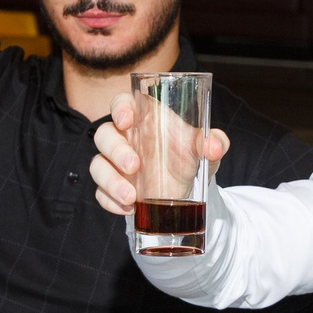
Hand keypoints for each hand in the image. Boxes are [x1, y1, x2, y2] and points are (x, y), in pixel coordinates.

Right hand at [91, 92, 229, 217]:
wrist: (188, 189)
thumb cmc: (189, 157)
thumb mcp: (205, 149)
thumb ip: (214, 142)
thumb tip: (214, 146)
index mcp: (143, 119)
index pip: (122, 103)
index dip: (119, 108)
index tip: (126, 121)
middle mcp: (124, 139)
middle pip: (104, 135)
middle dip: (115, 150)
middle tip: (135, 166)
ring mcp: (115, 165)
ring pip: (98, 166)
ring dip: (110, 181)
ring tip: (131, 197)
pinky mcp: (113, 188)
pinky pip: (101, 193)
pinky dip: (111, 201)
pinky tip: (129, 209)